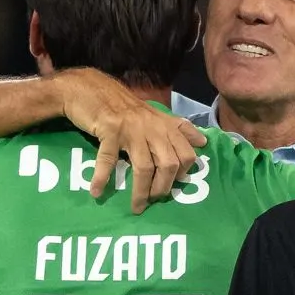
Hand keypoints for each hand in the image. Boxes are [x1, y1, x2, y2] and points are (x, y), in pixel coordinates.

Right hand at [54, 68, 202, 212]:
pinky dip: (102, 177)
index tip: (172, 185)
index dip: (182, 173)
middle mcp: (152, 127)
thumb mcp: (156, 115)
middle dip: (163, 187)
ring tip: (137, 206)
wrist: (92, 88)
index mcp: (165, 125)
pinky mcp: (109, 129)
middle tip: (154, 199)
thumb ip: (179, 129)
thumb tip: (202, 142)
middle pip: (168, 163)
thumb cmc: (123, 105)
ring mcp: (131, 129)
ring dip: (141, 191)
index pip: (186, 153)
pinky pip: (108, 159)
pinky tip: (97, 191)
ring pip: (144, 166)